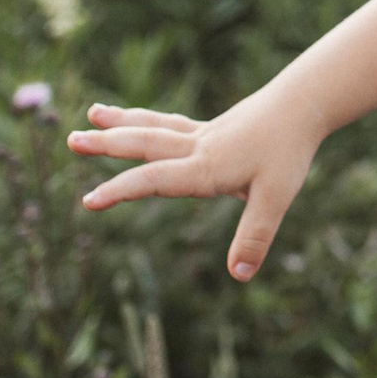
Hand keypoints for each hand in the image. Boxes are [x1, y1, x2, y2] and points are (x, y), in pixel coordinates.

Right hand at [70, 91, 322, 280]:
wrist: (305, 102)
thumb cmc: (289, 149)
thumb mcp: (277, 197)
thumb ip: (255, 235)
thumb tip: (239, 274)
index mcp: (205, 167)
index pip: (154, 180)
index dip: (121, 191)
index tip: (88, 201)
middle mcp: (197, 148)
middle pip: (146, 143)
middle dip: (108, 145)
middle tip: (71, 140)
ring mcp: (204, 134)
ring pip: (154, 127)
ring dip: (122, 122)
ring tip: (92, 112)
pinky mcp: (214, 129)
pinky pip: (171, 124)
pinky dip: (149, 121)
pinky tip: (138, 120)